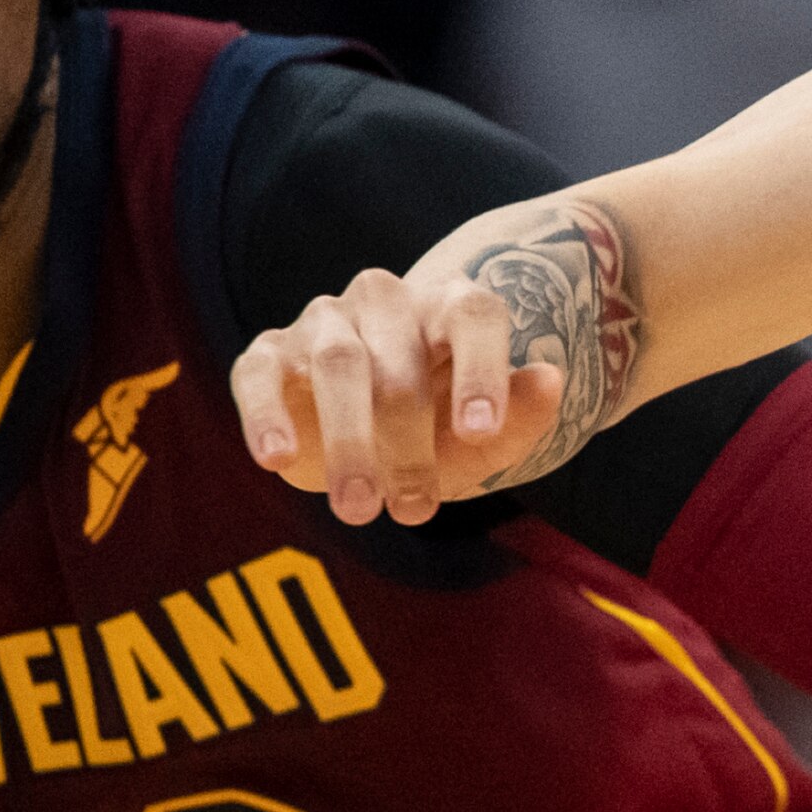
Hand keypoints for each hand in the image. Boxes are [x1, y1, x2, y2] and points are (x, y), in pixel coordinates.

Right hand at [229, 261, 565, 523]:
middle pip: (400, 360)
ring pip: (337, 363)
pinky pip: (261, 375)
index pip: (474, 314)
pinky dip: (266, 415)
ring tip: (358, 508)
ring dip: (349, 441)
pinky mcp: (269, 354)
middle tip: (416, 510)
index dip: (481, 370)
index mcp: (449, 306)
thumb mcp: (485, 437)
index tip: (482, 434)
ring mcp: (324, 322)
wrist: (368, 436)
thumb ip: (523, 415)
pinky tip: (278, 459)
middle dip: (408, 442)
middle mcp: (386, 301)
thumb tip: (550, 379)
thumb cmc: (439, 429)